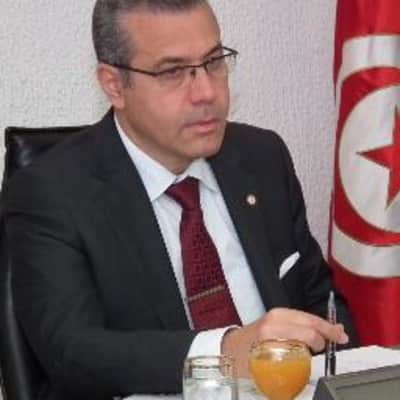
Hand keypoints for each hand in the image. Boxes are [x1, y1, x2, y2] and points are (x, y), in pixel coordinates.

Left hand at [221, 307, 348, 376]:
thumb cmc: (243, 359)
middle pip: (308, 322)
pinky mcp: (276, 314)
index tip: (325, 350)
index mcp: (271, 331)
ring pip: (305, 316)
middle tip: (341, 340)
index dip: (318, 342)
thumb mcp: (262, 369)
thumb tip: (303, 384)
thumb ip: (285, 373)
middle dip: (326, 330)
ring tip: (337, 333)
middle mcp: (274, 319)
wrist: (229, 346)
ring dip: (322, 325)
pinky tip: (323, 327)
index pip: (304, 334)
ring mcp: (275, 314)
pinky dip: (312, 322)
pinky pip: (299, 316)